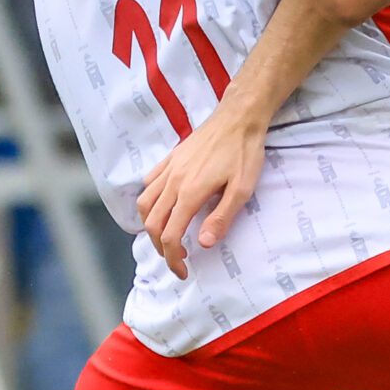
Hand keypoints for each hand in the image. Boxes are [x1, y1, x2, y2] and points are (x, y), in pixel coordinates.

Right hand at [137, 103, 267, 278]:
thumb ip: (221, 217)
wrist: (238, 117)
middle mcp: (173, 182)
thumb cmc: (244, 152)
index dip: (173, 259)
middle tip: (177, 260)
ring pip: (145, 205)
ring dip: (151, 227)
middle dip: (161, 249)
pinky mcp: (170, 159)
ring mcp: (169, 169)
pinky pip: (149, 184)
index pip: (170, 236)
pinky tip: (163, 207)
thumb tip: (202, 243)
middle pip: (152, 224)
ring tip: (167, 238)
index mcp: (190, 192)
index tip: (183, 271)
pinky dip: (149, 202)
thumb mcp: (242, 189)